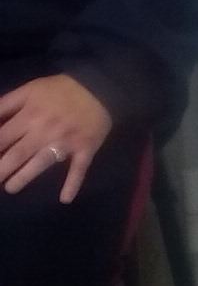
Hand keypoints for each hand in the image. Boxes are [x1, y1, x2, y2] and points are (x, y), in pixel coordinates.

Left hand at [0, 74, 113, 202]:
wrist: (100, 87)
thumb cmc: (60, 90)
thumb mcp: (30, 89)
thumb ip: (7, 104)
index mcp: (29, 115)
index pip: (3, 137)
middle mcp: (44, 130)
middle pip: (18, 153)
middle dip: (2, 169)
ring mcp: (66, 142)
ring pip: (42, 163)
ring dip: (24, 177)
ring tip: (10, 188)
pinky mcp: (85, 149)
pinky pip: (79, 168)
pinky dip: (73, 183)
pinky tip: (65, 199)